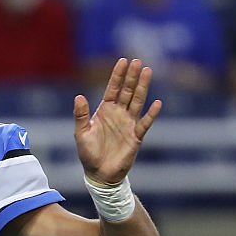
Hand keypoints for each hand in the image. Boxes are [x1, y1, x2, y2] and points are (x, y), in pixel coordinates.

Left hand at [74, 58, 161, 184]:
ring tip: (147, 72)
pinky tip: (157, 103)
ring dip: (142, 87)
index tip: (122, 61)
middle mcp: (118, 114)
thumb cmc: (89, 153)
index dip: (117, 75)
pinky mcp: (136, 137)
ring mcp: (128, 124)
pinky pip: (145, 123)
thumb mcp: (81, 133)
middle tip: (137, 61)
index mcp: (104, 111)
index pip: (112, 89)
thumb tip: (78, 96)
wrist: (99, 174)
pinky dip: (151, 114)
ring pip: (137, 101)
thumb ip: (81, 115)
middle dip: (131, 76)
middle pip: (126, 91)